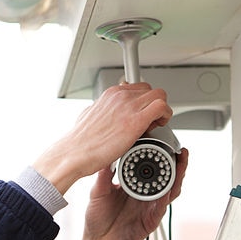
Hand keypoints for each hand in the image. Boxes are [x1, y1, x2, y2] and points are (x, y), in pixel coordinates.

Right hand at [32, 82, 171, 194]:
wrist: (74, 152)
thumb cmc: (80, 141)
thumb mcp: (88, 115)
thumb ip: (100, 109)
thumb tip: (102, 111)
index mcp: (111, 94)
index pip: (138, 87)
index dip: (144, 102)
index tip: (143, 114)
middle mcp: (120, 96)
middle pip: (151, 89)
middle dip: (154, 105)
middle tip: (150, 122)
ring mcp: (129, 106)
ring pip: (160, 95)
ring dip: (162, 110)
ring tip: (154, 125)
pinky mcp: (136, 120)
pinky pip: (162, 106)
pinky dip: (166, 115)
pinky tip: (158, 126)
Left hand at [82, 148, 188, 239]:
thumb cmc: (97, 218)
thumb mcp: (97, 192)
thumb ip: (103, 176)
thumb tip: (105, 157)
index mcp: (134, 185)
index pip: (151, 167)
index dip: (160, 155)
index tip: (163, 142)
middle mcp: (145, 194)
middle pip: (167, 176)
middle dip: (177, 163)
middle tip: (181, 152)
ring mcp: (150, 206)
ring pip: (170, 190)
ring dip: (178, 177)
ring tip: (181, 164)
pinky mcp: (151, 219)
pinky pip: (162, 207)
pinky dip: (166, 198)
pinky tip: (168, 190)